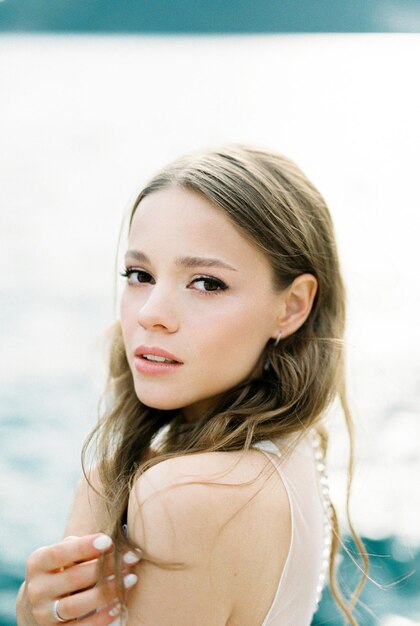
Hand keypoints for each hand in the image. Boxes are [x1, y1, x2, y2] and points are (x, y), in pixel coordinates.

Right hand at [17, 533, 139, 624]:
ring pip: (76, 605)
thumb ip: (81, 546)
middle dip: (105, 567)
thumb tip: (111, 544)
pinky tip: (119, 605)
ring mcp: (43, 614)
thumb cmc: (63, 568)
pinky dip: (101, 618)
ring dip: (107, 592)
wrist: (40, 603)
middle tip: (131, 558)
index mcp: (37, 563)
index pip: (59, 553)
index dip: (84, 547)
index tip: (109, 541)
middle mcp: (37, 589)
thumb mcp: (64, 554)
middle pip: (73, 578)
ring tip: (131, 579)